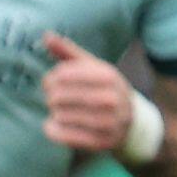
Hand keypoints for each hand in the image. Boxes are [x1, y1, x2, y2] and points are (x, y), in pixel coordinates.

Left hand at [39, 32, 136, 153]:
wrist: (131, 122)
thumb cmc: (103, 89)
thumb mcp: (92, 67)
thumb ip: (68, 51)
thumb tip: (46, 35)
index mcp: (108, 75)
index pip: (62, 74)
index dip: (50, 79)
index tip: (51, 83)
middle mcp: (111, 98)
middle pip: (58, 96)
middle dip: (51, 97)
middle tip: (54, 99)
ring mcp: (109, 122)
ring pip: (59, 116)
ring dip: (54, 114)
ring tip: (61, 111)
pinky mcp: (101, 142)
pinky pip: (62, 135)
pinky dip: (53, 130)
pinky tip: (55, 125)